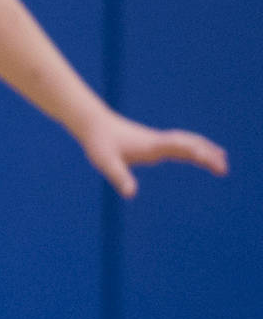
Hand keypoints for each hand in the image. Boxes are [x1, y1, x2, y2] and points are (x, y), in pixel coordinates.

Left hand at [78, 109, 226, 197]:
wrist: (94, 124)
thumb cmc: (99, 144)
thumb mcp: (106, 163)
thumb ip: (119, 177)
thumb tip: (130, 194)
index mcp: (150, 145)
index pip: (177, 147)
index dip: (194, 152)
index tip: (209, 159)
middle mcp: (158, 141)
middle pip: (188, 144)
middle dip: (207, 154)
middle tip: (223, 169)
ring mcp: (158, 140)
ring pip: (187, 141)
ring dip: (205, 149)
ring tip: (222, 160)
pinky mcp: (155, 141)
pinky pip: (180, 143)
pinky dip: (194, 146)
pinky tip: (199, 153)